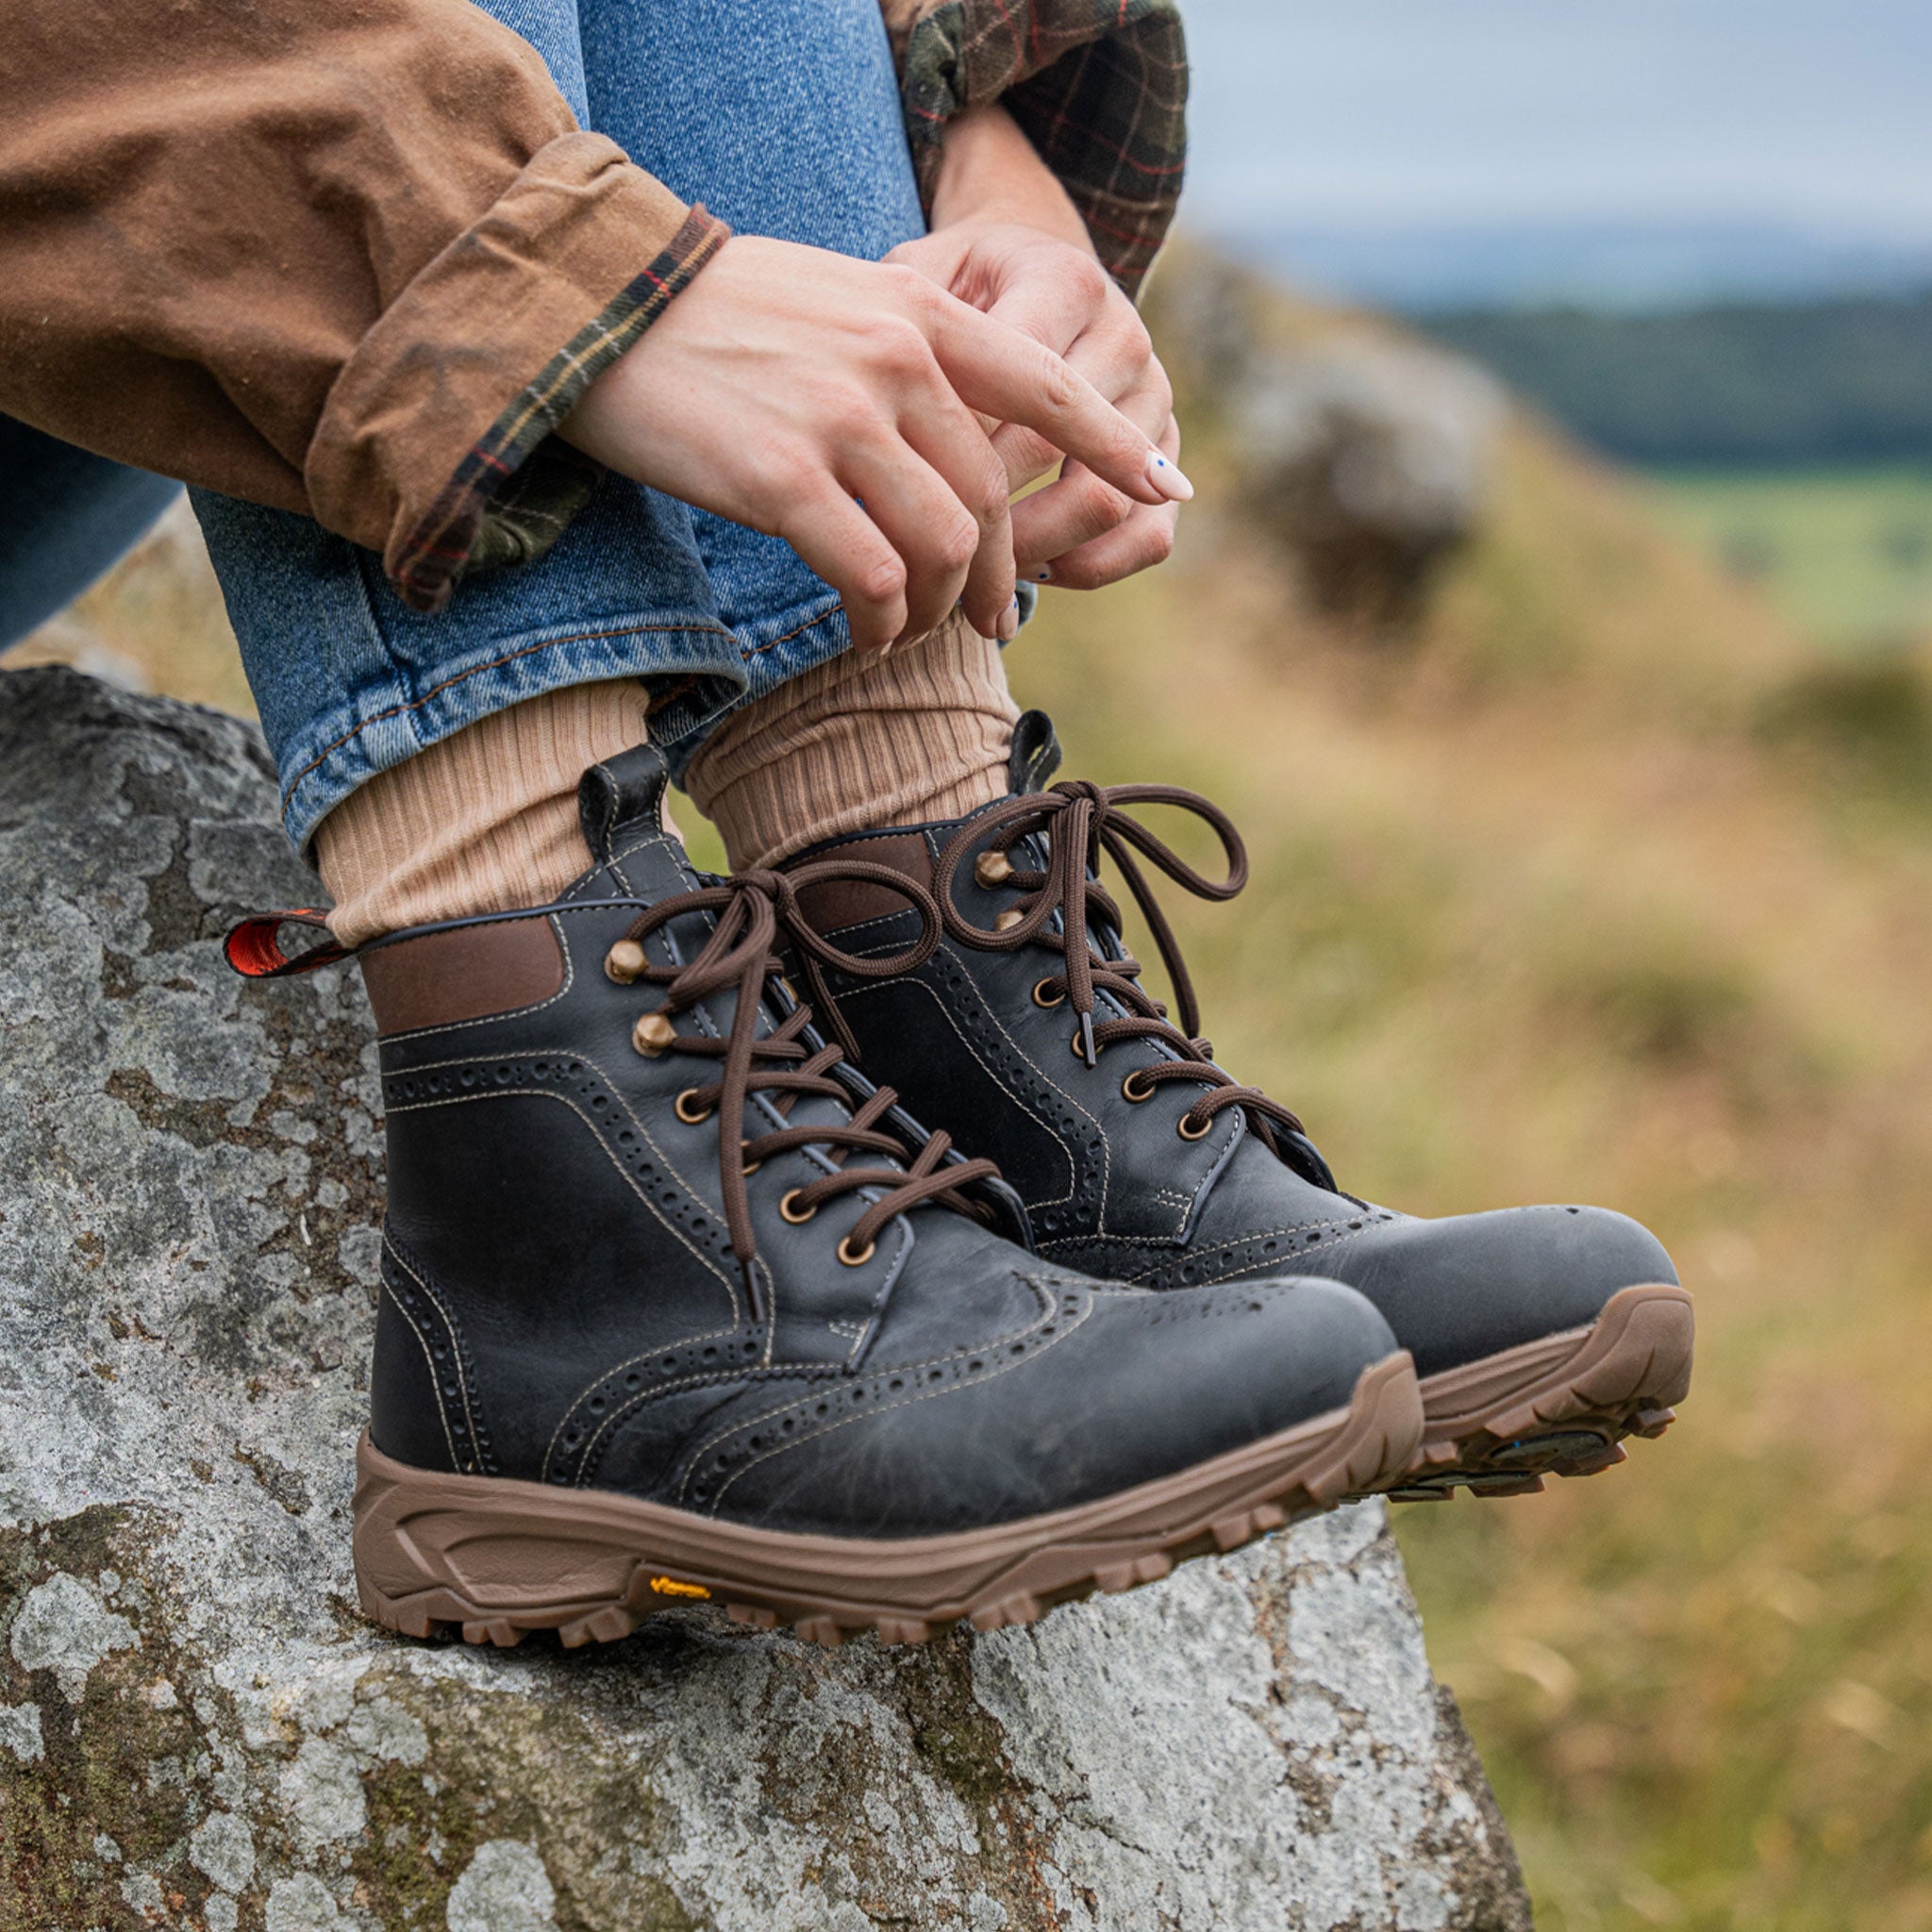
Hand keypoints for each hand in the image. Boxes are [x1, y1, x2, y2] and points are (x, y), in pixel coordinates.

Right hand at [559, 234, 1185, 651]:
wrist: (601, 308)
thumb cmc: (719, 316)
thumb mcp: (839, 298)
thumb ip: (912, 349)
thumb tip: (964, 431)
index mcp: (922, 312)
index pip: (1049, 385)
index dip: (1114, 444)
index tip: (1165, 488)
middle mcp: (898, 360)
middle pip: (991, 500)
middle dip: (997, 579)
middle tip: (985, 623)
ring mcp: (843, 419)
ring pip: (942, 549)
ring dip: (934, 612)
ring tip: (905, 632)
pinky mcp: (785, 479)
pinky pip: (870, 578)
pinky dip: (879, 623)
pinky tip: (863, 636)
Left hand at [889, 219, 1183, 590]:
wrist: (1028, 270)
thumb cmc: (956, 288)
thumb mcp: (922, 280)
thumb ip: (912, 336)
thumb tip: (899, 447)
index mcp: (1067, 285)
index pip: (1018, 389)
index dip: (963, 451)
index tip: (908, 489)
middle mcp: (1125, 337)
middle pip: (1061, 453)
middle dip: (989, 513)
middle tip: (929, 546)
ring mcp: (1154, 399)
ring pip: (1108, 503)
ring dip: (1035, 550)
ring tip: (975, 565)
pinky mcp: (1165, 455)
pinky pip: (1149, 539)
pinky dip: (1088, 569)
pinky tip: (1029, 570)